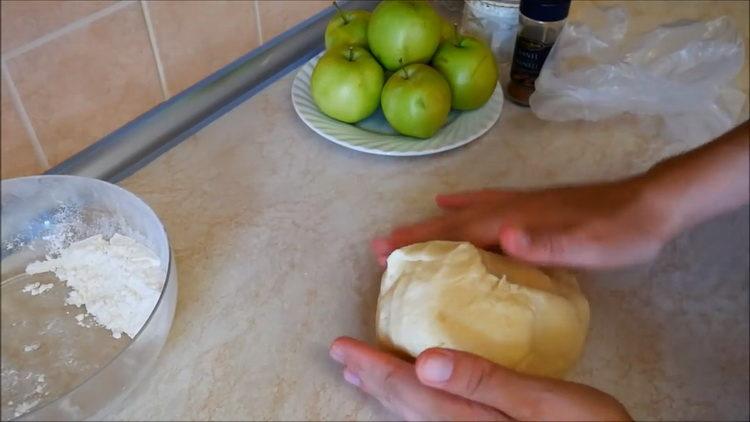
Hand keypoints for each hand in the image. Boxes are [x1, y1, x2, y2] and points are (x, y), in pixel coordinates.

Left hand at [329, 337, 629, 420]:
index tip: (341, 347)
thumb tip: (426, 361)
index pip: (407, 388)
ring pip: (414, 415)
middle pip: (403, 404)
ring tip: (365, 374)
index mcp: (469, 418)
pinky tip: (415, 394)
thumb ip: (483, 381)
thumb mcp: (542, 401)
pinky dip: (413, 403)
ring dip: (386, 392)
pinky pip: (433, 420)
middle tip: (342, 357)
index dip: (372, 365)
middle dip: (371, 378)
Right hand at [372, 120, 748, 268]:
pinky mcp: (529, 205)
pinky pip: (485, 201)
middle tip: (377, 248)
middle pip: (451, 221)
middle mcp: (509, 207)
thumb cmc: (619, 233)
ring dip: (429, 222)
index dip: (420, 243)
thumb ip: (548, 243)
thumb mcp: (590, 246)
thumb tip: (505, 237)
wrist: (649, 204)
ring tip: (401, 232)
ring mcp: (518, 203)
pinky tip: (448, 200)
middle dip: (413, 235)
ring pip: (463, 211)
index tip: (384, 253)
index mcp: (515, 220)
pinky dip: (462, 201)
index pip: (457, 232)